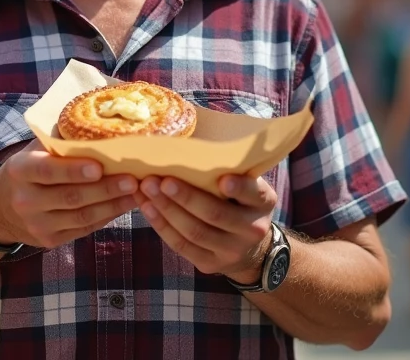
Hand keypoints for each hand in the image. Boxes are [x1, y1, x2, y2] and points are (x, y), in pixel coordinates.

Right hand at [0, 142, 138, 248]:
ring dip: (113, 205)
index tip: (100, 167)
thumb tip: (101, 126)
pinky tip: (123, 205)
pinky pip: (84, 229)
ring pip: (82, 216)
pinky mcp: (49, 240)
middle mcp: (26, 200)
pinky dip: (106, 217)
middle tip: (133, 179)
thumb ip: (60, 142)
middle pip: (71, 196)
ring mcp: (37, 224)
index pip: (48, 170)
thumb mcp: (33, 151)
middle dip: (106, 189)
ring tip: (137, 193)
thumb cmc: (27, 170)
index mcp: (21, 170)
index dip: (74, 170)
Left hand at [136, 174, 276, 282]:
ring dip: (166, 209)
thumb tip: (190, 144)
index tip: (222, 180)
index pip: (253, 194)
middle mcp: (252, 229)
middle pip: (216, 214)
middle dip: (185, 197)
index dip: (239, 188)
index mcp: (263, 202)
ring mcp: (231, 251)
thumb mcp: (247, 185)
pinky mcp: (209, 264)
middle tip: (161, 179)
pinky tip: (146, 207)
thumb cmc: (239, 202)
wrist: (249, 249)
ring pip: (195, 232)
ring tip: (146, 189)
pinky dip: (161, 226)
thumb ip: (230, 170)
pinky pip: (181, 246)